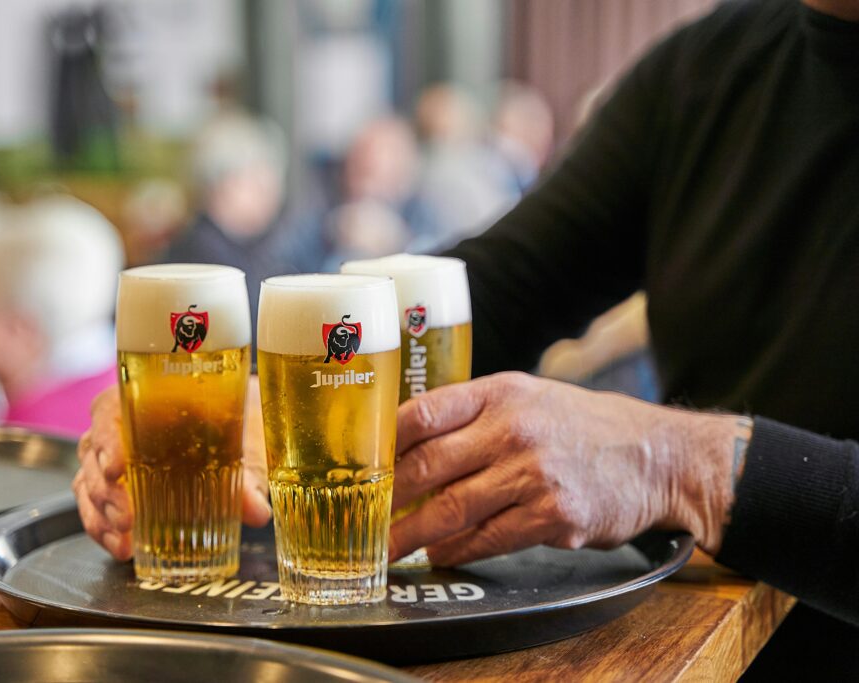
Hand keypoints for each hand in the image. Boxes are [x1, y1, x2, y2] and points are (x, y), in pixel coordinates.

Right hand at [73, 379, 271, 560]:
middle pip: (93, 453)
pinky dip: (103, 529)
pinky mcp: (115, 486)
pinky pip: (95, 506)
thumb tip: (255, 511)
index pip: (109, 410)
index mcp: (145, 398)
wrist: (241, 423)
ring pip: (87, 482)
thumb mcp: (245, 438)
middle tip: (126, 516)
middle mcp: (121, 425)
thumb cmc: (235, 419)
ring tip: (124, 540)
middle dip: (104, 490)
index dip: (107, 440)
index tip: (116, 468)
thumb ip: (249, 474)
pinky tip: (121, 547)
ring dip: (100, 514)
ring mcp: (113, 457)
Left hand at [389, 372, 745, 565]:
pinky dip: (457, 550)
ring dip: (412, 534)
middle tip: (360, 516)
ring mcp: (533, 473)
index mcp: (500, 393)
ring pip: (452, 509)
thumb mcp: (528, 397)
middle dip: (387, 496)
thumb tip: (408, 442)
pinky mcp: (553, 516)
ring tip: (387, 548)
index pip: (423, 412)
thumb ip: (472, 414)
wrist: (656, 456)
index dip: (383, 441)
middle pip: (427, 465)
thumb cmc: (581, 426)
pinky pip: (488, 539)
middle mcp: (513, 428)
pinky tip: (440, 553)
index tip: (359, 464)